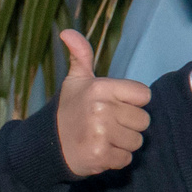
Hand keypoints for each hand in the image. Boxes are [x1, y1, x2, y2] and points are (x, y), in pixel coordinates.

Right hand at [54, 30, 150, 178]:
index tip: (115, 105)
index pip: (144, 95)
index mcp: (101, 88)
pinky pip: (127, 158)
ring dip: (124, 143)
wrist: (48, 144)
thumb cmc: (69, 110)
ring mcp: (101, 134)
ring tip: (104, 137)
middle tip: (108, 124)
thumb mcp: (76, 80)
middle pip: (143, 120)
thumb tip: (67, 32)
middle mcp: (102, 109)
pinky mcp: (100, 155)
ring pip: (137, 141)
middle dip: (129, 124)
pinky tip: (101, 150)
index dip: (133, 102)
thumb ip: (81, 55)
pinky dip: (116, 158)